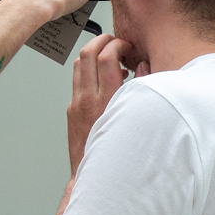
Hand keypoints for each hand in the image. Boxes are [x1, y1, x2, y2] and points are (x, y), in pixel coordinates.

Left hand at [67, 33, 136, 171]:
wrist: (93, 174)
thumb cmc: (118, 152)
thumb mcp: (134, 118)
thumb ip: (141, 89)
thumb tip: (143, 67)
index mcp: (106, 100)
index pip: (106, 58)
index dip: (117, 45)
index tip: (126, 46)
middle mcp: (87, 99)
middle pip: (87, 54)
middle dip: (101, 41)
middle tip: (113, 41)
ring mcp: (76, 104)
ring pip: (78, 65)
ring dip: (92, 54)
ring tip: (107, 55)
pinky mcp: (71, 110)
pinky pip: (77, 81)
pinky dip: (88, 71)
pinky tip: (101, 77)